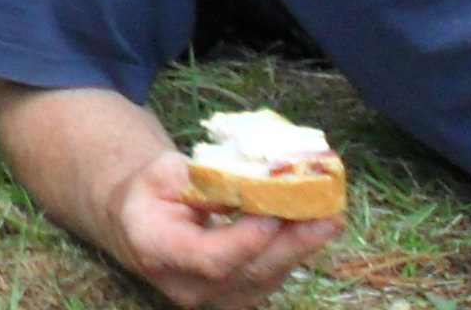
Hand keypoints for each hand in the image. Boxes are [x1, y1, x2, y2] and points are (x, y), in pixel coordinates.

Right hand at [105, 154, 339, 308]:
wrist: (139, 228)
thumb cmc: (150, 194)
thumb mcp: (162, 173)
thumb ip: (203, 180)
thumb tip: (253, 180)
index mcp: (159, 251)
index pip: (211, 259)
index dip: (246, 240)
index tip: (274, 212)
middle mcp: (188, 287)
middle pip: (250, 272)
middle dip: (292, 243)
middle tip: (327, 215)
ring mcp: (216, 299)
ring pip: (268, 277)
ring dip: (302, 246)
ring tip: (331, 216)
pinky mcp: (238, 298)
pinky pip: (272, 276)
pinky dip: (295, 251)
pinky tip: (316, 227)